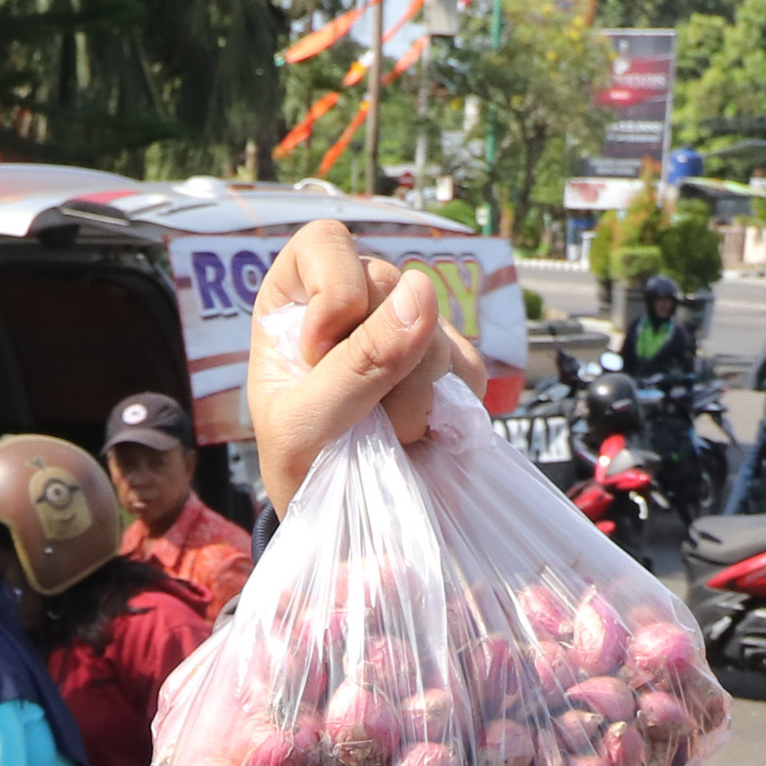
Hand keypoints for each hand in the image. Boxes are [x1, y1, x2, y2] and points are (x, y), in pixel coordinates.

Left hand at [249, 221, 483, 515]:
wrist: (347, 523)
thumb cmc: (301, 464)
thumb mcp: (309, 422)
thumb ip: (360, 362)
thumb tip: (422, 288)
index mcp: (296, 298)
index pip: (328, 243)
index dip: (335, 292)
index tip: (320, 354)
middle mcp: (353, 302)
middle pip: (390, 280)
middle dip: (380, 356)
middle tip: (358, 410)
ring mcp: (408, 331)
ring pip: (435, 325)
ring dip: (413, 392)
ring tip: (386, 432)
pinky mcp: (451, 366)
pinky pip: (469, 364)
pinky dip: (447, 405)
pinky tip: (419, 432)